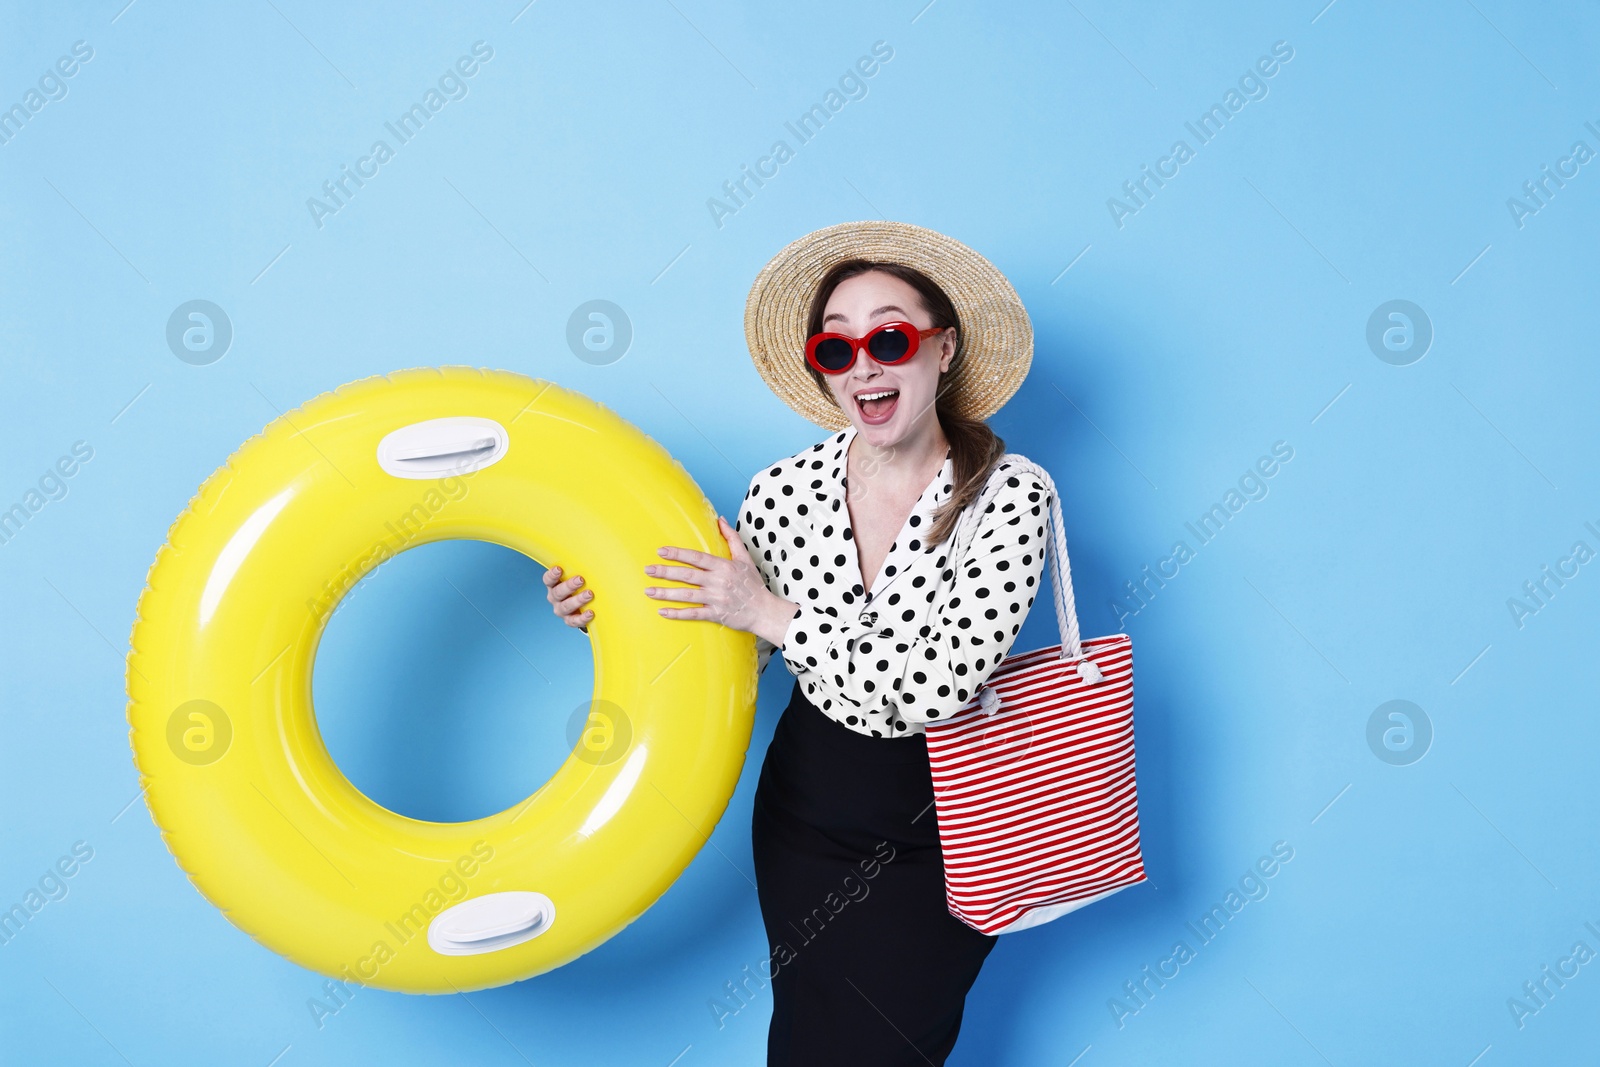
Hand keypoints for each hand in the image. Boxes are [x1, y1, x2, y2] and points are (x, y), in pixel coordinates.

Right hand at [543, 564, 592, 631]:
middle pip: (558, 593)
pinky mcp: (569, 620)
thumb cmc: (581, 585)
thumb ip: (580, 568)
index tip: (559, 569)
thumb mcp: (578, 576)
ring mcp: (561, 610)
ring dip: (577, 600)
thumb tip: (595, 556)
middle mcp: (555, 598)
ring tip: (589, 594)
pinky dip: (582, 618)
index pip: (548, 580)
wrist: (583, 605)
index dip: (552, 575)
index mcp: (554, 585)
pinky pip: (574, 621)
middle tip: (581, 580)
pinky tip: (590, 613)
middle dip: (569, 586)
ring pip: (566, 606)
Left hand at [646, 516, 789, 639]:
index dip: (678, 554)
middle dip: (666, 572)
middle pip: (688, 575)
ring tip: (649, 591)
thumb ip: (732, 538)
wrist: (765, 611)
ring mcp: (716, 599)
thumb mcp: (745, 558)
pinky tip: (663, 611)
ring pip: (687, 595)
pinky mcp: (716, 614)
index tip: (661, 552)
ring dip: (666, 593)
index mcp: (724, 567)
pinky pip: (694, 614)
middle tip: (648, 570)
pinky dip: (678, 613)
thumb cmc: (754, 585)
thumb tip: (721, 520)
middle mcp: (718, 582)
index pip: (697, 558)